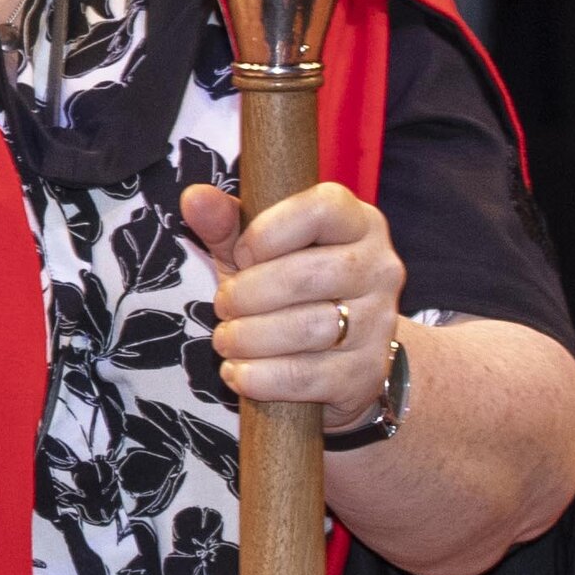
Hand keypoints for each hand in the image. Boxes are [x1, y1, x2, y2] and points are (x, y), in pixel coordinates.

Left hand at [181, 176, 402, 421]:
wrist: (340, 359)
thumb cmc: (292, 290)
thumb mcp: (258, 252)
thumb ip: (227, 223)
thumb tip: (194, 197)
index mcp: (358, 223)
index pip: (321, 209)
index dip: (267, 232)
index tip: (240, 255)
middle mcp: (380, 267)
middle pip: (307, 275)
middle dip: (248, 294)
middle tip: (222, 306)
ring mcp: (380, 323)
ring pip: (308, 329)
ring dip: (250, 338)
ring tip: (227, 340)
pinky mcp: (367, 372)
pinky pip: (307, 376)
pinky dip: (260, 377)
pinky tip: (238, 373)